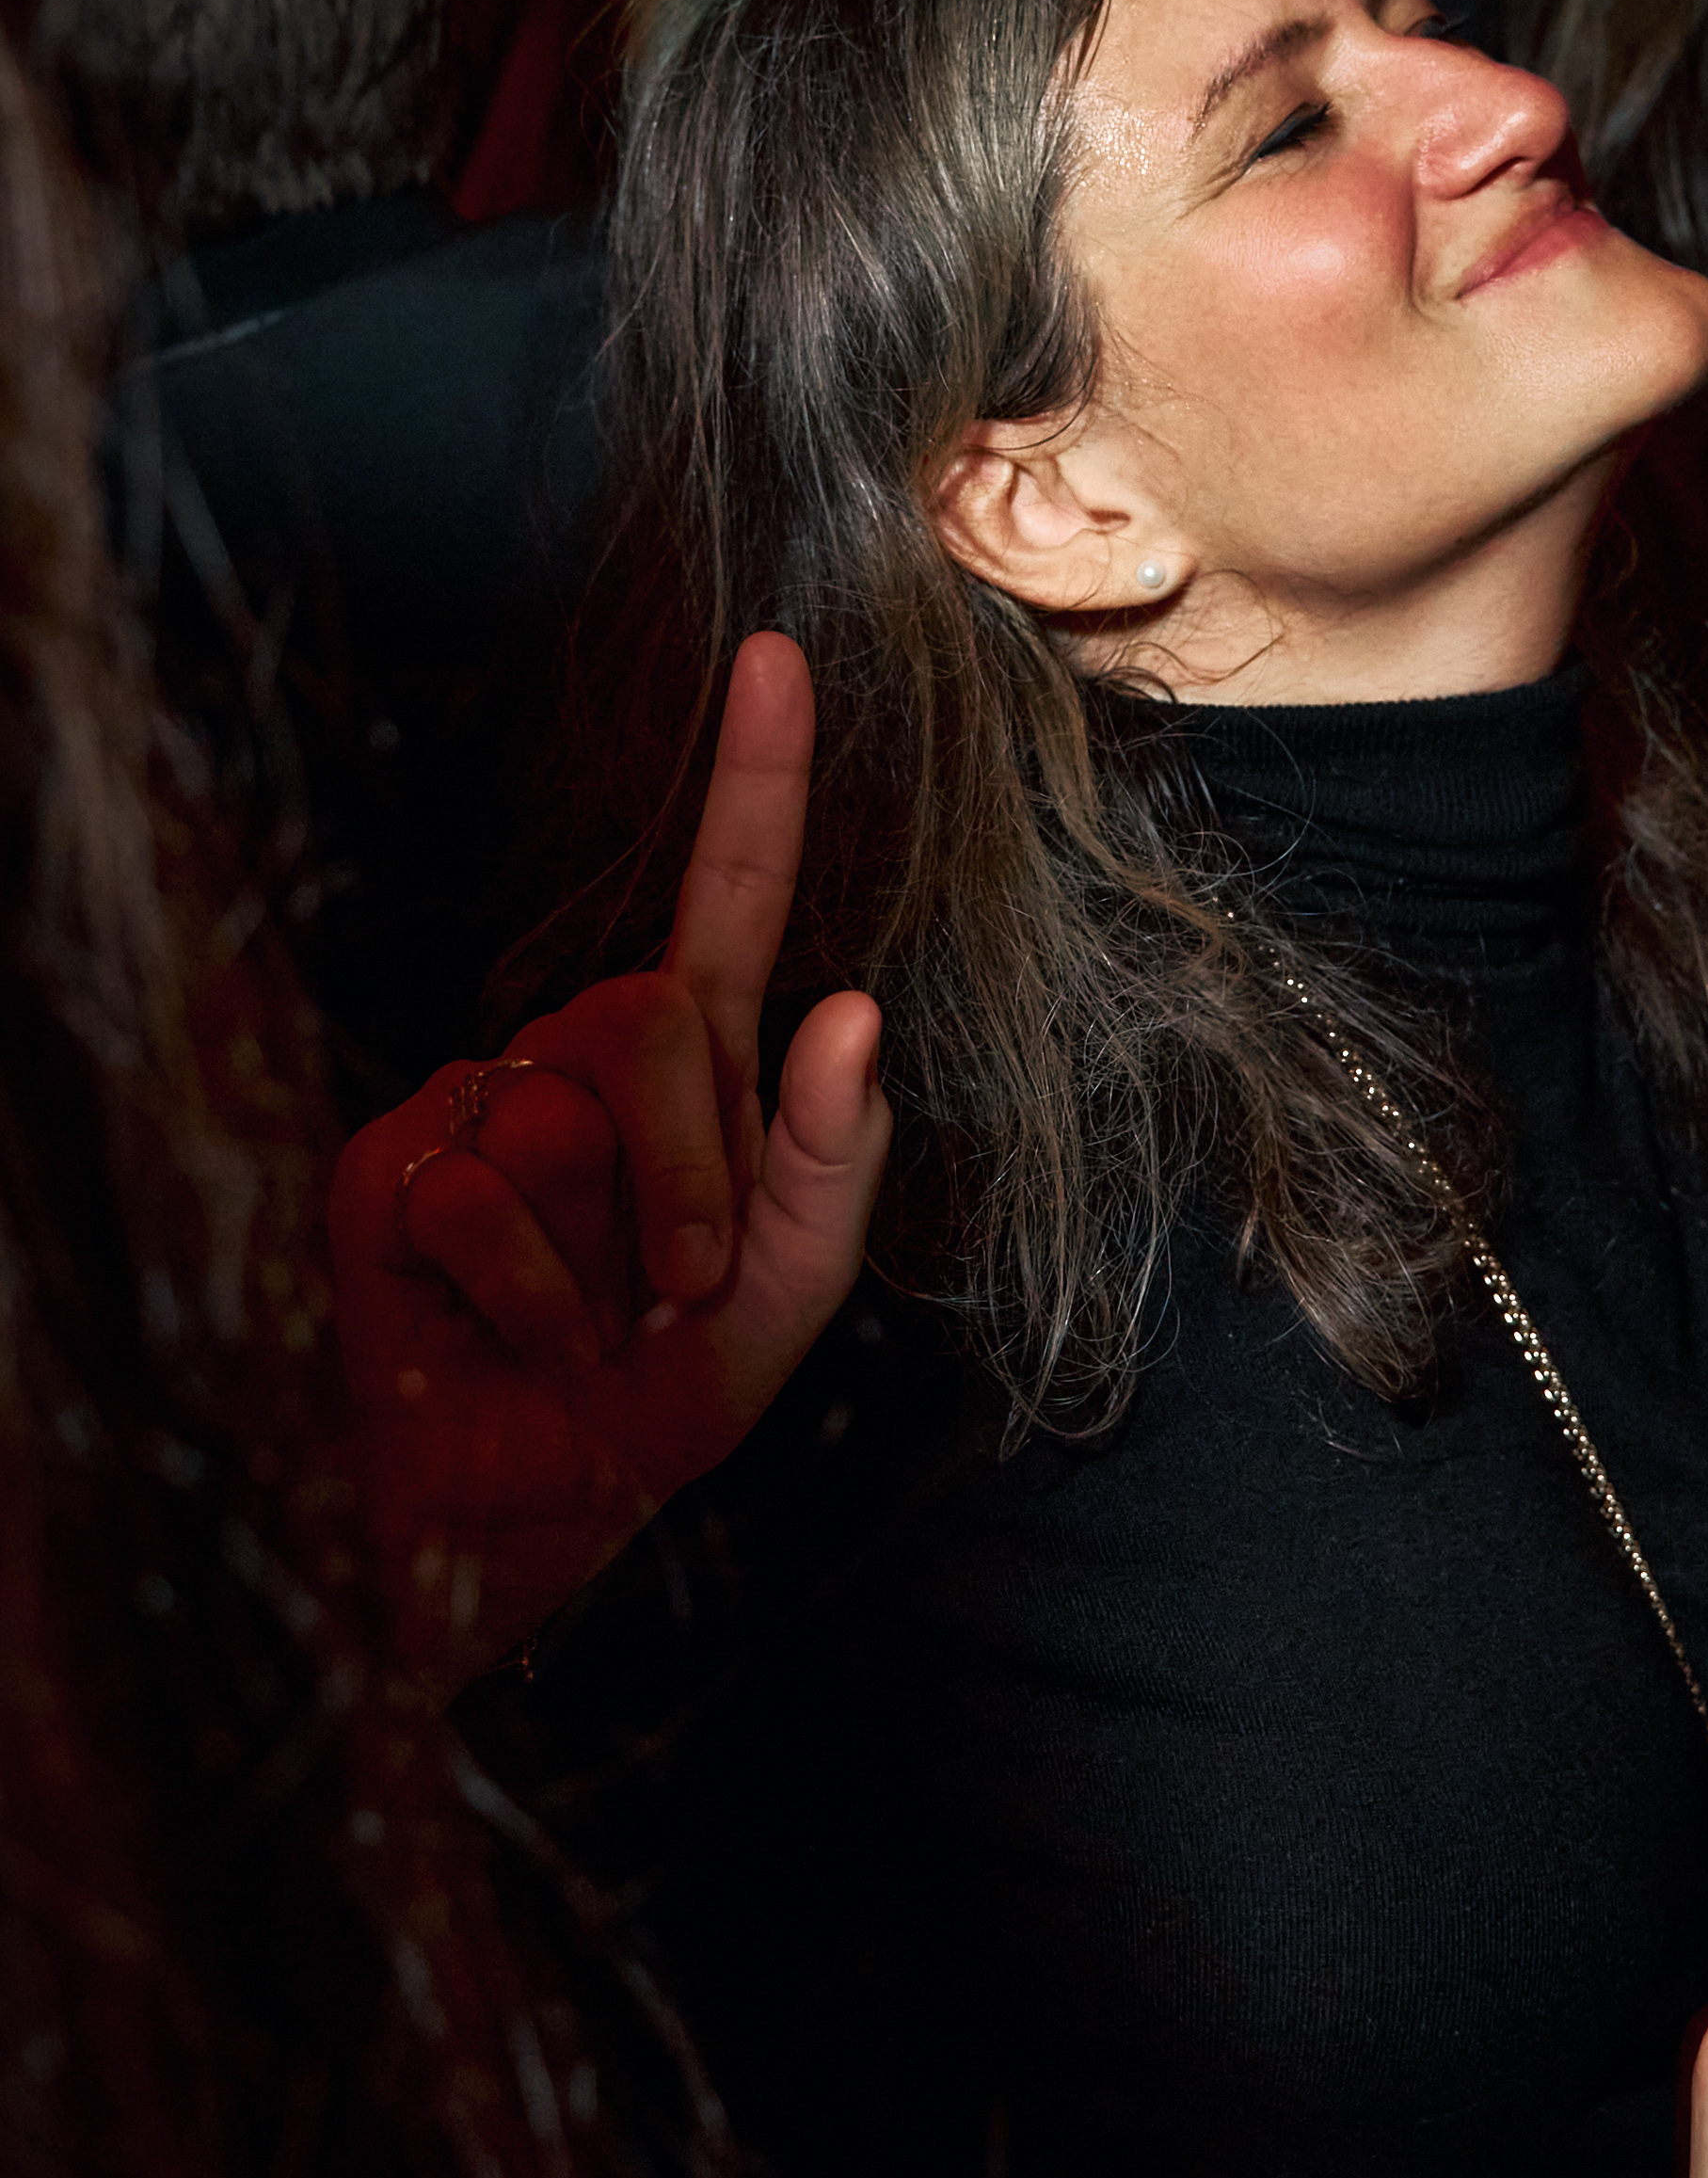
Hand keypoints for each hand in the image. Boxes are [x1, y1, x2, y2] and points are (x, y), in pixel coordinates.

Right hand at [329, 633, 887, 1689]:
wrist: (511, 1522)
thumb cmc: (647, 1403)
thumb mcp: (785, 1300)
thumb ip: (834, 1165)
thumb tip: (853, 1011)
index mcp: (691, 1070)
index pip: (727, 899)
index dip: (756, 778)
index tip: (775, 655)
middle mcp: (573, 1055)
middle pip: (656, 1014)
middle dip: (695, 1173)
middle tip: (673, 1288)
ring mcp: (473, 1099)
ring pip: (564, 1108)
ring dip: (601, 1253)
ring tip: (578, 1326)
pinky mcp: (385, 1166)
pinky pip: (476, 1190)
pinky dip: (518, 1294)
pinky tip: (491, 1335)